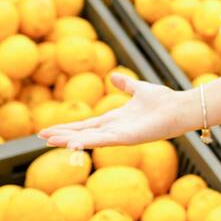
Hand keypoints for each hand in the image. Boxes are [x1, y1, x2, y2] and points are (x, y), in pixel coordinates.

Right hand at [38, 73, 196, 149]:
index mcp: (114, 119)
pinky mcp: (126, 138)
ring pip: (88, 139)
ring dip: (69, 140)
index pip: (85, 124)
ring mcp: (119, 135)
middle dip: (62, 135)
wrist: (179, 108)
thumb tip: (114, 76)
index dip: (67, 127)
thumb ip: (126, 84)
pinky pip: (103, 141)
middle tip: (41, 137)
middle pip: (82, 133)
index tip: (48, 129)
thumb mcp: (139, 89)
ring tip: (49, 141)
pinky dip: (87, 142)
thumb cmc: (163, 101)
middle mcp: (113, 129)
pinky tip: (72, 144)